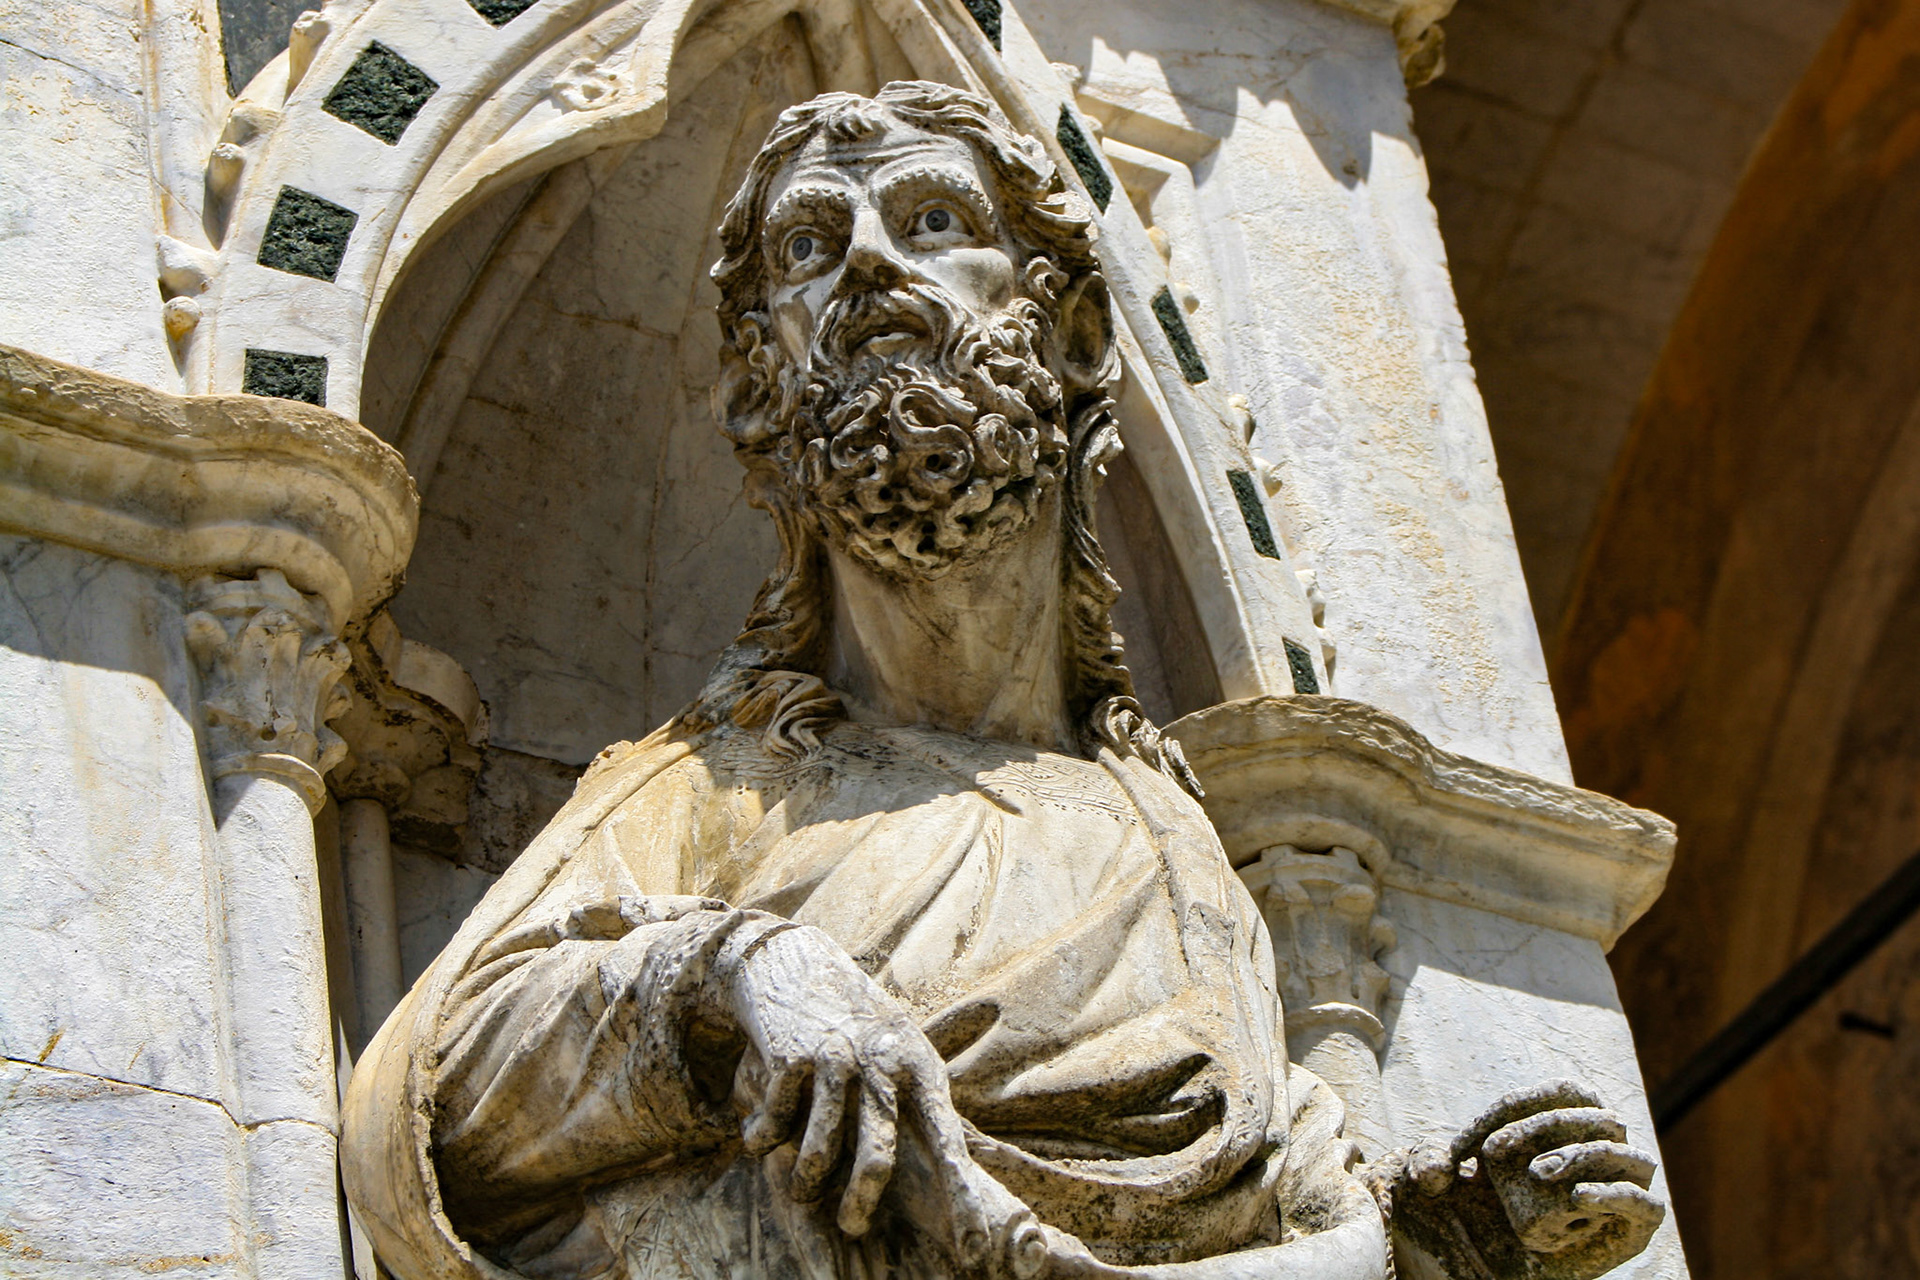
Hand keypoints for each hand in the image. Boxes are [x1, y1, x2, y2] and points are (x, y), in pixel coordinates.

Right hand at [725, 924, 1045, 1275]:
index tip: (972, 1245)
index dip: (960, 1195)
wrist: (794, 962)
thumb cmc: (856, 1023)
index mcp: (920, 1068)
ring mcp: (836, 1058)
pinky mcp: (790, 1055)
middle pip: (878, 1154)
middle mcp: (882, 1064)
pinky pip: (777, 1122)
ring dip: (804, 1180)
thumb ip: (919, 1102)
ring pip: (821, 1148)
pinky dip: (763, 1139)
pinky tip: (756, 1138)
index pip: (947, 1140)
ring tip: (798, 1191)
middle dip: (861, 1202)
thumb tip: (954, 1173)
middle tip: (851, 1228)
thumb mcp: (902, 1048)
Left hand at [1388, 1081, 1664, 1279]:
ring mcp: (1628, 1183)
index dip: (1516, 1106)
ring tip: (1538, 1173)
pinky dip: (1614, 1195)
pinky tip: (1578, 1197)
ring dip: (1580, 1154)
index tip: (1471, 1143)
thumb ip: (1425, 1163)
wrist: (1504, 1268)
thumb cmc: (1478, 1214)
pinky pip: (1643, 1202)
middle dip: (1545, 1125)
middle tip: (1499, 1152)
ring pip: (1620, 1153)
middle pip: (1591, 1115)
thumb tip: (1438, 1167)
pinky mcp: (1640, 1223)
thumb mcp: (1440, 1186)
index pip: (1559, 1092)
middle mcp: (1609, 1144)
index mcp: (1576, 1118)